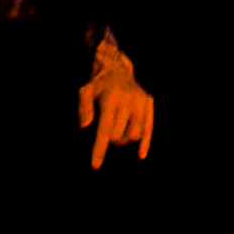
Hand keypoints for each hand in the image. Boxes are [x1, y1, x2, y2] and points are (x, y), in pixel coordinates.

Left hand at [77, 55, 153, 169]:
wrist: (117, 67)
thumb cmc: (98, 84)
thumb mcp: (85, 91)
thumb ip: (83, 108)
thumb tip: (84, 127)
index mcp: (110, 99)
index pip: (104, 131)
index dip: (99, 150)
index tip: (95, 166)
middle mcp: (127, 100)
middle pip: (118, 136)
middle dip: (110, 141)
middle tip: (106, 135)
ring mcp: (140, 101)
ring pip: (134, 135)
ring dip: (124, 140)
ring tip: (117, 134)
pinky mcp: (149, 102)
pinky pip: (149, 129)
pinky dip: (145, 143)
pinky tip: (140, 155)